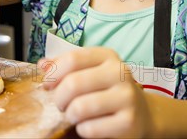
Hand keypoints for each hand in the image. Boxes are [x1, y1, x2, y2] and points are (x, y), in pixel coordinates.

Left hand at [39, 47, 153, 137]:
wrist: (143, 114)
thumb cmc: (109, 90)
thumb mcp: (90, 71)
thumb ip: (66, 66)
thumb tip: (42, 65)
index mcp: (108, 56)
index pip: (72, 59)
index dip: (53, 74)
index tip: (48, 85)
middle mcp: (120, 73)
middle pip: (73, 84)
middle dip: (59, 98)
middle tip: (61, 104)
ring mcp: (127, 98)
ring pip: (80, 107)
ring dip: (70, 115)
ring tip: (74, 115)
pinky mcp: (128, 123)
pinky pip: (89, 128)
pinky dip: (82, 129)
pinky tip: (89, 125)